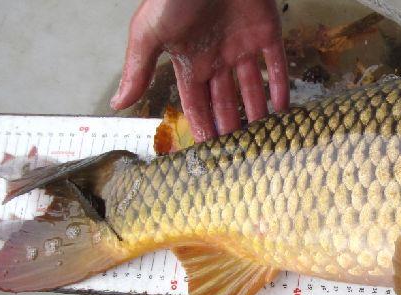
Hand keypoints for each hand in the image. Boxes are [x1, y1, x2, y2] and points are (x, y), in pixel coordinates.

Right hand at [110, 0, 289, 141]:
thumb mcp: (149, 33)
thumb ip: (137, 69)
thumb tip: (117, 104)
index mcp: (189, 59)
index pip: (196, 102)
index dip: (202, 126)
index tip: (209, 154)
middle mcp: (217, 57)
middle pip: (227, 100)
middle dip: (232, 126)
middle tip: (241, 155)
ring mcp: (243, 45)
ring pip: (253, 88)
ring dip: (259, 113)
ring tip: (265, 140)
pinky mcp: (267, 32)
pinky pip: (277, 66)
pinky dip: (281, 87)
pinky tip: (284, 111)